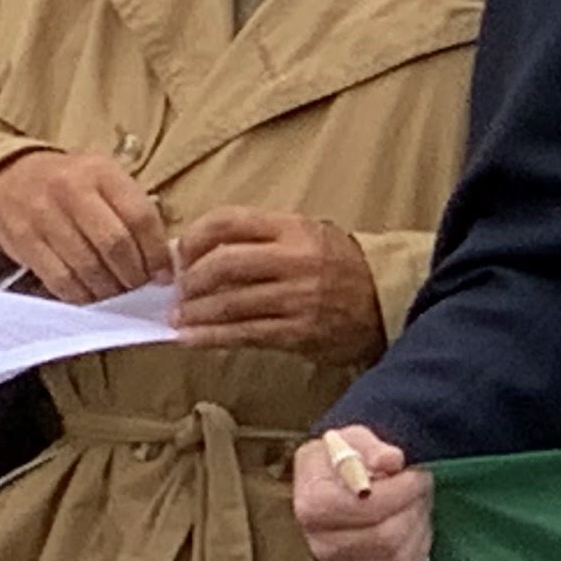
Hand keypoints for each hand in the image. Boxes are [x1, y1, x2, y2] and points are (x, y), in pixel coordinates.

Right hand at [0, 149, 172, 302]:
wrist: (10, 175)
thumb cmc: (71, 183)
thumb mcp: (105, 179)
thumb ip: (133, 212)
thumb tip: (162, 264)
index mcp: (100, 171)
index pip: (139, 217)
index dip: (156, 253)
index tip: (163, 275)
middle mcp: (70, 189)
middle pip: (115, 244)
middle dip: (133, 275)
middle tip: (138, 287)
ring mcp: (43, 215)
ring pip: (88, 266)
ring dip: (109, 289)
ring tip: (116, 292)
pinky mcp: (23, 240)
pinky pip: (60, 279)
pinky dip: (81, 295)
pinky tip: (90, 295)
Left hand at [171, 209, 386, 363]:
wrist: (384, 300)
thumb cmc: (336, 264)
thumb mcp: (304, 233)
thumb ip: (257, 237)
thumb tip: (196, 250)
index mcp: (291, 228)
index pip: (228, 221)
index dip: (193, 237)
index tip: (178, 253)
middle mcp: (294, 259)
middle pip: (223, 264)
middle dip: (191, 280)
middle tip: (176, 291)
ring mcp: (298, 297)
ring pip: (231, 303)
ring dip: (195, 313)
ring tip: (177, 318)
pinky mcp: (300, 331)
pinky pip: (246, 334)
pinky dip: (212, 337)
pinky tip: (191, 338)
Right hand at [293, 425, 432, 560]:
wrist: (332, 487)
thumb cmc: (341, 462)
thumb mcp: (350, 439)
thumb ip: (371, 446)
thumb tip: (391, 459)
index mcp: (311, 503)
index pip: (365, 507)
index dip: (399, 491)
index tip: (415, 474)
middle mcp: (319, 542)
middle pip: (386, 536)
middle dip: (414, 509)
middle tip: (421, 487)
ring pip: (399, 558)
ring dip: (418, 528)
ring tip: (416, 505)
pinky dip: (416, 551)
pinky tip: (410, 528)